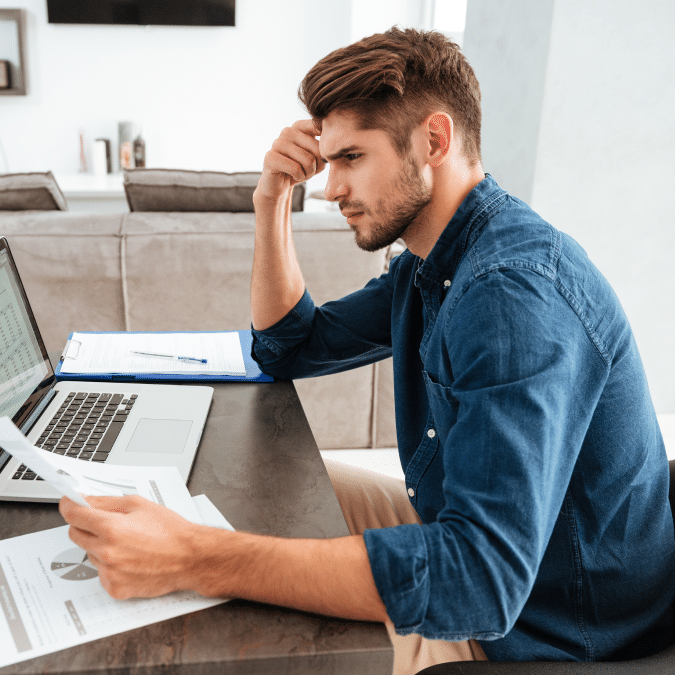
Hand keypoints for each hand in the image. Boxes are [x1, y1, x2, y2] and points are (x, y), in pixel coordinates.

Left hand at [59, 494, 202, 599]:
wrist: (190, 557)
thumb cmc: (171, 531)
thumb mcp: (140, 505)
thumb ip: (108, 502)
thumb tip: (86, 501)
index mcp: (112, 528)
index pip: (74, 515)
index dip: (70, 506)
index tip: (69, 503)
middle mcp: (107, 552)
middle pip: (76, 535)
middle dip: (86, 525)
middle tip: (105, 522)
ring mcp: (110, 573)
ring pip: (90, 554)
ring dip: (101, 546)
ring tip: (129, 543)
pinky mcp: (115, 588)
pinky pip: (101, 573)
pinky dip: (111, 565)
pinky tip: (131, 559)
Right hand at [254, 119, 325, 202]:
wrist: (280, 186)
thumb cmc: (300, 169)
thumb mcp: (317, 157)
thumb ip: (325, 148)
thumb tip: (330, 148)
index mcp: (299, 127)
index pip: (320, 128)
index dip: (326, 147)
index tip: (321, 156)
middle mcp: (287, 131)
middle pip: (317, 148)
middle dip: (318, 165)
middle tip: (309, 170)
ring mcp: (277, 143)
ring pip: (308, 160)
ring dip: (309, 173)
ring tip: (301, 174)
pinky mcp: (270, 157)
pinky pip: (296, 169)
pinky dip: (300, 177)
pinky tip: (294, 177)